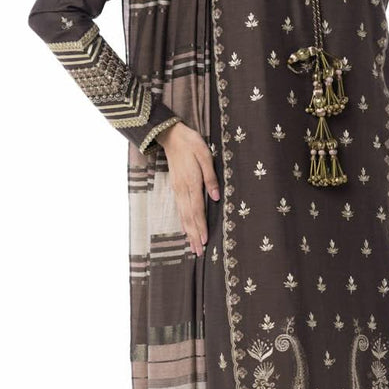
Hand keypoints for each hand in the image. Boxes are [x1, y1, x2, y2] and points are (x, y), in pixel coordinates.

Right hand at [158, 122, 220, 256]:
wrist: (172, 136)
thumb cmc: (192, 144)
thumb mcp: (205, 156)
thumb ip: (211, 177)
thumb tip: (216, 197)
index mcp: (191, 182)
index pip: (197, 209)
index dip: (201, 226)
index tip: (204, 241)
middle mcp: (182, 189)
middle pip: (189, 217)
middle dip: (194, 235)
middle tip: (199, 252)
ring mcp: (177, 189)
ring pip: (183, 215)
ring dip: (188, 232)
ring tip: (193, 247)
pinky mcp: (175, 187)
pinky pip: (179, 209)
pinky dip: (182, 221)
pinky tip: (185, 229)